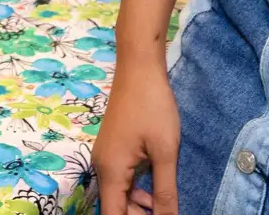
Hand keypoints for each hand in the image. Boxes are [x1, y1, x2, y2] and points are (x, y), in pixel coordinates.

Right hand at [94, 57, 177, 214]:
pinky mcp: (112, 147)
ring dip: (137, 206)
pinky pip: (120, 178)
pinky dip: (135, 190)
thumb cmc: (153, 107)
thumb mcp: (165, 152)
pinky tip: (154, 189)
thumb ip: (165, 191)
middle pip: (114, 206)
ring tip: (162, 207)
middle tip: (164, 212)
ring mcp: (105, 155)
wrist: (138, 67)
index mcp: (112, 171)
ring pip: (118, 193)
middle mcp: (102, 166)